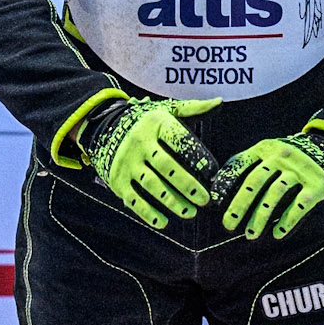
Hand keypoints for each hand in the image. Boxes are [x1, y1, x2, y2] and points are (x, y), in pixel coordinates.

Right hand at [78, 97, 218, 230]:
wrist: (104, 128)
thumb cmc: (147, 123)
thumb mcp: (167, 111)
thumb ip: (193, 109)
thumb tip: (219, 102)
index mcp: (156, 124)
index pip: (180, 141)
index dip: (198, 156)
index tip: (213, 172)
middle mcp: (140, 143)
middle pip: (167, 167)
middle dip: (187, 184)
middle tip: (205, 199)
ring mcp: (127, 162)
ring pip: (152, 185)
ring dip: (172, 201)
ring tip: (190, 212)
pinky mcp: (117, 180)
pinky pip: (133, 199)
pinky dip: (148, 213)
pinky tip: (164, 222)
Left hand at [213, 131, 323, 239]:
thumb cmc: (296, 156)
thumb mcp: (274, 151)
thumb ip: (252, 162)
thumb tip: (220, 183)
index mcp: (267, 147)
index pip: (240, 164)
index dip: (226, 183)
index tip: (215, 202)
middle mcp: (282, 156)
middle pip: (254, 182)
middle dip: (239, 205)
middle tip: (229, 225)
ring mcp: (301, 170)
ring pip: (275, 195)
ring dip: (260, 217)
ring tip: (251, 234)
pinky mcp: (319, 184)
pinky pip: (299, 205)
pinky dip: (287, 221)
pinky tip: (278, 233)